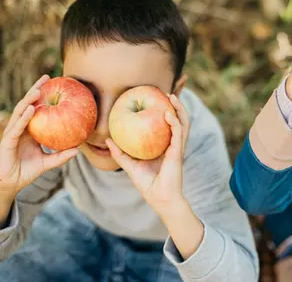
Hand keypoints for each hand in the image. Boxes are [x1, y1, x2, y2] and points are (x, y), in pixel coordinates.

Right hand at [0, 75, 78, 199]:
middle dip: (36, 90)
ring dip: (29, 100)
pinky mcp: (8, 141)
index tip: (55, 84)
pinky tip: (32, 110)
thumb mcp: (48, 163)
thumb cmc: (26, 171)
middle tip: (47, 77)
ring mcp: (13, 133)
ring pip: (21, 112)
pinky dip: (24, 118)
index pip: (37, 108)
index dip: (44, 96)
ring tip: (39, 90)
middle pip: (28, 104)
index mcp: (30, 130)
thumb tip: (78, 150)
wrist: (10, 184)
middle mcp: (21, 128)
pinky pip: (17, 127)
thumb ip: (61, 156)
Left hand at [106, 94, 189, 212]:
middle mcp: (173, 144)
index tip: (157, 98)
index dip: (167, 111)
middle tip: (166, 93)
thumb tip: (107, 140)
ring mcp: (177, 147)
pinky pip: (178, 133)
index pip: (169, 124)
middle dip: (176, 105)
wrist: (160, 199)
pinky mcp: (177, 152)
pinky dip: (174, 122)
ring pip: (183, 123)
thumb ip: (120, 154)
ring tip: (171, 97)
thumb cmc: (148, 184)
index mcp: (165, 146)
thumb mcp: (131, 166)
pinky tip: (167, 113)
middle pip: (179, 120)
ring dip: (179, 109)